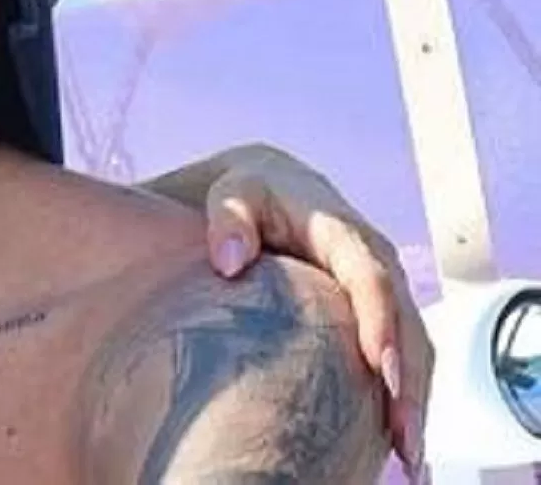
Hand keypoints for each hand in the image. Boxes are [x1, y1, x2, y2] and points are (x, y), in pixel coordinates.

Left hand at [190, 143, 431, 476]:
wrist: (264, 188)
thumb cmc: (245, 194)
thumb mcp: (231, 194)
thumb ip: (227, 219)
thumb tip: (227, 260)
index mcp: (343, 232)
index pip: (370, 279)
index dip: (380, 322)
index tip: (381, 369)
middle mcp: (375, 263)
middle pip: (406, 324)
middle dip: (410, 381)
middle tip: (403, 434)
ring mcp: (381, 291)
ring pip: (413, 348)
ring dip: (414, 401)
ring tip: (408, 453)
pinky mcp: (376, 314)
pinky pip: (402, 357)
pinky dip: (403, 397)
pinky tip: (396, 440)